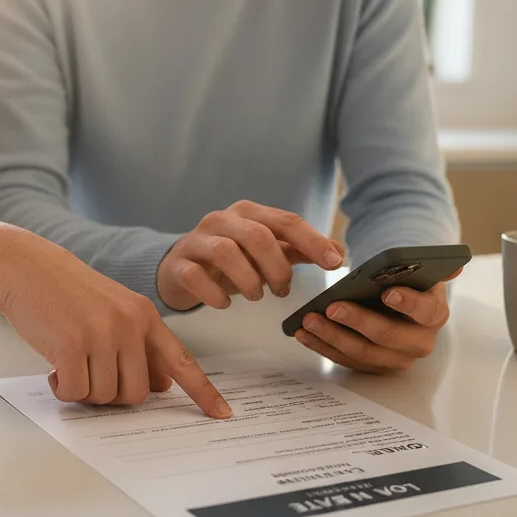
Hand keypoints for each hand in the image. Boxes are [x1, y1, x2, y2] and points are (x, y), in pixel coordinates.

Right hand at [0, 221, 231, 417]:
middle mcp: (130, 325)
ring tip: (70, 365)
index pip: (182, 361)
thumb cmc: (66, 292)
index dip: (203, 392)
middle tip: (90, 376)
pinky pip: (76, 392)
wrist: (26, 266)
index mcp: (146, 316)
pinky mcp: (72, 345)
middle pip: (136, 393)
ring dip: (84, 391)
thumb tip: (160, 386)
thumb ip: (139, 346)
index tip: (222, 414)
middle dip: (111, 395)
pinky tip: (54, 370)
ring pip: (106, 396)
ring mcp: (102, 334)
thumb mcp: (113, 311)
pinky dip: (63, 390)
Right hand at [157, 200, 345, 311]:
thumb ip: (297, 249)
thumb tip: (337, 251)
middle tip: (283, 291)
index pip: (286, 221)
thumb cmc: (228, 261)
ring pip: (226, 253)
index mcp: (248, 213)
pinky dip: (215, 293)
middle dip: (277, 268)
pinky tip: (225, 303)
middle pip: (258, 236)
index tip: (334, 262)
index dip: (313, 241)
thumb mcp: (264, 253)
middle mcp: (222, 220)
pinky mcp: (178, 264)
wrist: (179, 269)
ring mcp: (197, 240)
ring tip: (256, 296)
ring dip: (248, 280)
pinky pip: (195, 276)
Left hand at [292, 271, 461, 373]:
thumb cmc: (407, 284)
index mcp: (434, 315)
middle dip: (358, 322)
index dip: (408, 303)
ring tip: (309, 320)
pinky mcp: (372, 367)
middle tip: (333, 306)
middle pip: (387, 336)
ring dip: (332, 337)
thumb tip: (455, 265)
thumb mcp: (421, 273)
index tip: (387, 292)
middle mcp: (418, 343)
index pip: (425, 311)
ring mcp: (394, 359)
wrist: (399, 304)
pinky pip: (345, 360)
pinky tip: (304, 333)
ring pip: (362, 352)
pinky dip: (322, 347)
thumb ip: (433, 268)